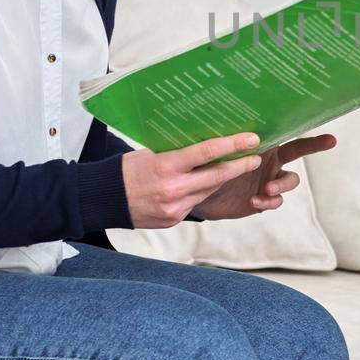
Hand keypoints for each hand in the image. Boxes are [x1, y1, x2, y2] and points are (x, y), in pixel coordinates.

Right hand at [122, 133, 266, 228]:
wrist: (104, 201)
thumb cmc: (125, 171)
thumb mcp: (150, 154)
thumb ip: (176, 153)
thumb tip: (203, 145)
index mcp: (166, 167)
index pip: (206, 153)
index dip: (233, 145)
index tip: (252, 139)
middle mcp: (174, 189)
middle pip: (216, 176)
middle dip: (240, 166)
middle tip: (256, 157)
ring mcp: (175, 208)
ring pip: (208, 191)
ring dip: (222, 179)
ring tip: (236, 166)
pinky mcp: (174, 220)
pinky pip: (195, 203)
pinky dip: (201, 192)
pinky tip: (203, 184)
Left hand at [192, 133, 337, 220]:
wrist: (197, 192)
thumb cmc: (205, 164)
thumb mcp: (213, 150)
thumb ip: (225, 142)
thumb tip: (227, 123)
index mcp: (261, 143)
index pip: (284, 131)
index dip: (302, 126)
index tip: (325, 127)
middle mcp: (270, 159)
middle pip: (299, 150)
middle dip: (315, 144)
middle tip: (330, 140)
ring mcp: (269, 180)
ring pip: (289, 180)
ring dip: (281, 184)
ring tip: (267, 189)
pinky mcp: (263, 199)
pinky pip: (274, 201)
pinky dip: (268, 201)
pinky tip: (254, 201)